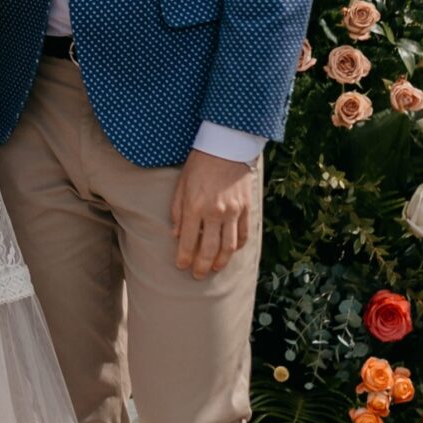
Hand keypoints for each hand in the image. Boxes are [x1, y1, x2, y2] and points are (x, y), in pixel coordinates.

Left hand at [170, 149, 255, 277]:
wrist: (226, 146)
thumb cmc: (199, 164)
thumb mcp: (181, 185)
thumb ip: (177, 211)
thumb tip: (176, 234)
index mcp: (195, 206)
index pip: (189, 241)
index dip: (184, 257)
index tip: (181, 266)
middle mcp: (215, 212)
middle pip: (209, 249)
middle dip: (202, 266)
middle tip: (197, 276)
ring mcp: (233, 211)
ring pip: (229, 247)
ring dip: (221, 261)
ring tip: (213, 268)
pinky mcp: (246, 208)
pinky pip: (243, 234)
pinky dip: (237, 247)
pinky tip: (231, 252)